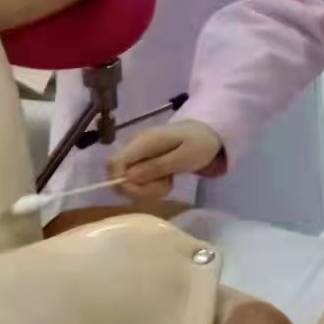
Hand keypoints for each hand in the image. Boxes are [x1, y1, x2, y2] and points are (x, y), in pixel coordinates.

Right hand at [107, 119, 223, 200]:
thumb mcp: (184, 158)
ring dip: (146, 189)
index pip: (113, 164)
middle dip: (138, 189)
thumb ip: (157, 167)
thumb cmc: (200, 144)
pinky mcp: (143, 159)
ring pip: (126, 179)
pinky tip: (165, 180)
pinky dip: (149, 185)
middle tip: (164, 187)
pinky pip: (136, 177)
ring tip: (168, 183)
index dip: (122, 183)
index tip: (145, 191)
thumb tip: (129, 177)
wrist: (210, 133)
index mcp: (143, 142)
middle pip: (117, 174)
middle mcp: (134, 145)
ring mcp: (137, 152)